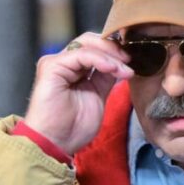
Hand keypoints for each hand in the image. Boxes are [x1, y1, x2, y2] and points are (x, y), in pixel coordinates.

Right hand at [24, 33, 132, 154]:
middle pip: (91, 41)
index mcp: (73, 69)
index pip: (95, 49)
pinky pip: (80, 55)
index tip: (132, 61)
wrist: (55, 143)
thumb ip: (105, 79)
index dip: (114, 51)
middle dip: (114, 49)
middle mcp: (64, 62)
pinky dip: (99, 60)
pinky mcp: (51, 67)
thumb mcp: (97, 97)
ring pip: (86, 44)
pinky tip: (113, 69)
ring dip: (110, 55)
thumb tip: (121, 65)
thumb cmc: (72, 128)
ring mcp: (56, 63)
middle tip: (130, 60)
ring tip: (124, 69)